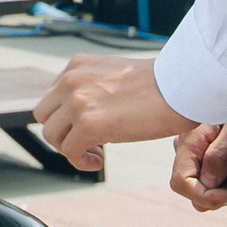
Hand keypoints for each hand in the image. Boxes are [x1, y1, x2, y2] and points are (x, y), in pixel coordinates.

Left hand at [31, 54, 195, 171]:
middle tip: (87, 142)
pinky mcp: (87, 124)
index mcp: (77, 65)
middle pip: (44, 115)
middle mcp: (71, 80)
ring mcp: (77, 101)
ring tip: (95, 153)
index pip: (52, 96)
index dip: (65, 117)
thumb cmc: (160, 86)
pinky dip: (80, 161)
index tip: (85, 128)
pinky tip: (98, 161)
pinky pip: (69, 151)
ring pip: (51, 135)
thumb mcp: (116, 77)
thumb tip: (86, 113)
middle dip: (62, 132)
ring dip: (70, 149)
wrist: (182, 87)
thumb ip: (94, 88)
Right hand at [169, 111, 226, 210]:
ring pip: (208, 190)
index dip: (206, 196)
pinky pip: (217, 182)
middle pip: (196, 191)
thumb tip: (208, 185)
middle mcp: (188, 151)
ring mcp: (197, 155)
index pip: (182, 184)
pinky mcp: (210, 157)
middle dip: (223, 192)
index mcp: (189, 143)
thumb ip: (218, 158)